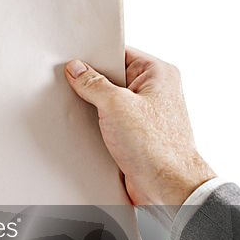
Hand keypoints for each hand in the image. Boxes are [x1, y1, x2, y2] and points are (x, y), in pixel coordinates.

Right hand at [65, 47, 214, 206]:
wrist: (167, 186)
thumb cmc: (155, 146)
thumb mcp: (116, 105)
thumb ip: (93, 83)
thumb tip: (77, 69)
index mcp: (157, 73)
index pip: (119, 53)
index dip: (95, 57)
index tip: (72, 62)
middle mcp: (154, 91)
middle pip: (112, 77)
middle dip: (91, 84)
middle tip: (72, 87)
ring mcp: (145, 113)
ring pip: (108, 101)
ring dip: (92, 107)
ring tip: (79, 110)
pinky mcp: (135, 133)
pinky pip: (109, 120)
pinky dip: (96, 124)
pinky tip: (84, 128)